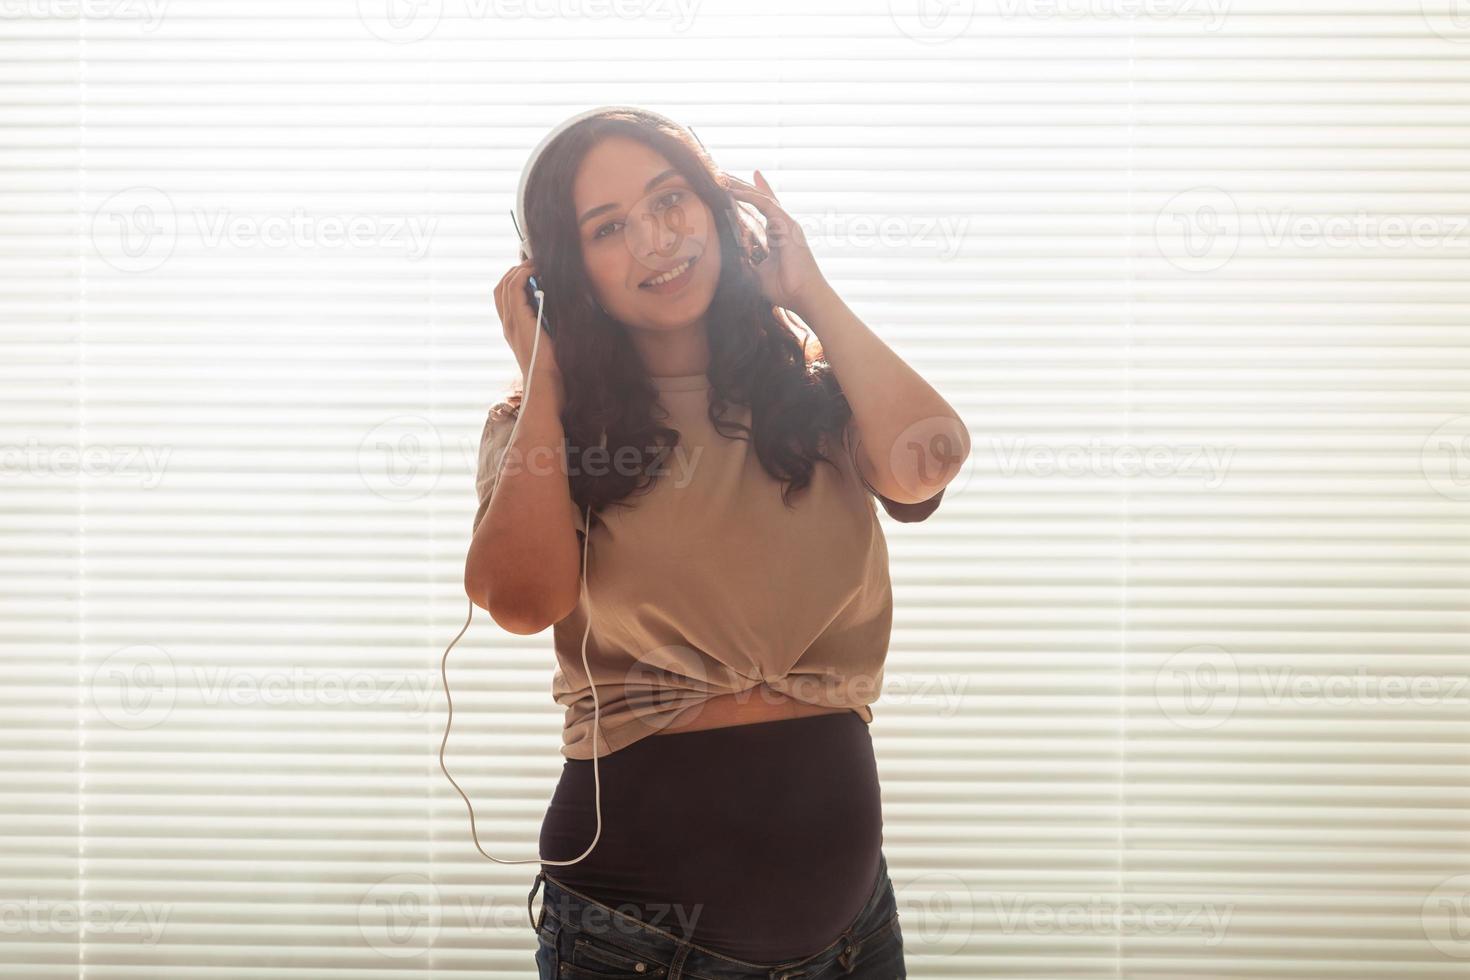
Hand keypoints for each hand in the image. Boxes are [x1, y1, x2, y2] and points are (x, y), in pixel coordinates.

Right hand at [493, 258, 561, 384]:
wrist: (546, 381)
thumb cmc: (551, 366)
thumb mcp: (549, 339)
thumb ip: (547, 323)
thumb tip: (559, 306)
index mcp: (513, 328)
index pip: (503, 296)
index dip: (514, 279)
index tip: (533, 272)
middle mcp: (507, 323)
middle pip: (500, 286)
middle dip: (515, 270)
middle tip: (534, 264)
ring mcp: (510, 321)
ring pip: (505, 284)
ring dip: (520, 269)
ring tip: (536, 264)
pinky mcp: (519, 319)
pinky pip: (514, 288)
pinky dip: (523, 274)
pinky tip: (536, 271)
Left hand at [726, 170, 830, 317]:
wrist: (804, 297)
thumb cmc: (785, 289)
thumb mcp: (757, 274)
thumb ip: (746, 262)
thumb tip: (731, 258)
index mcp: (778, 235)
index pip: (763, 209)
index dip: (751, 194)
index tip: (736, 183)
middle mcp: (783, 226)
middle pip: (760, 199)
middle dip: (741, 186)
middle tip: (722, 174)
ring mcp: (786, 224)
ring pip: (762, 198)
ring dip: (741, 187)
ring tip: (722, 177)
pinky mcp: (787, 226)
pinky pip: (766, 205)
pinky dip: (749, 196)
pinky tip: (734, 191)